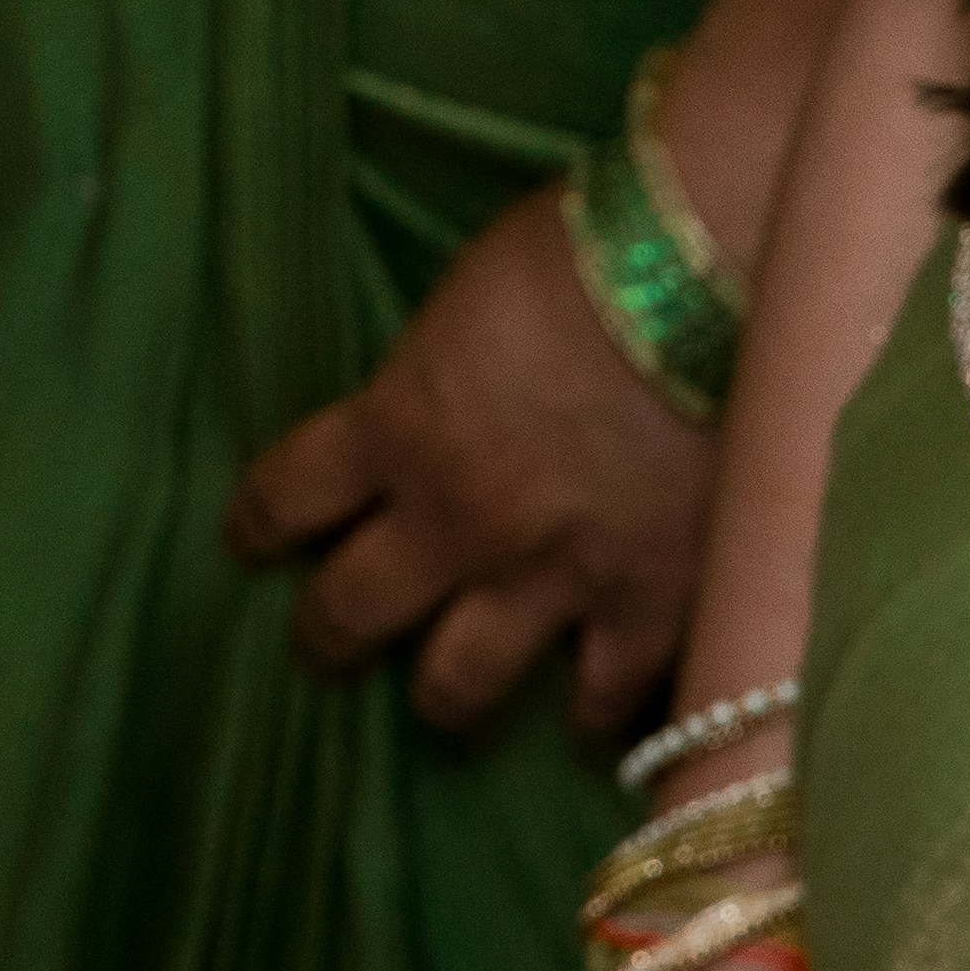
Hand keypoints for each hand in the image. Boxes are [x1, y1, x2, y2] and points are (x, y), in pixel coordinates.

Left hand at [231, 186, 713, 733]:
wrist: (717, 276)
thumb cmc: (591, 250)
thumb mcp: (471, 300)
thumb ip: (442, 375)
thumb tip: (443, 400)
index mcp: (398, 427)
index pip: (287, 497)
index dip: (260, 526)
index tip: (252, 544)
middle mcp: (454, 520)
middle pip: (350, 612)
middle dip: (328, 636)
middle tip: (330, 646)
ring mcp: (550, 578)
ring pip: (460, 684)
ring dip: (446, 692)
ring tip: (454, 700)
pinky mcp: (651, 609)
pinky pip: (605, 701)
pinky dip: (596, 714)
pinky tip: (593, 720)